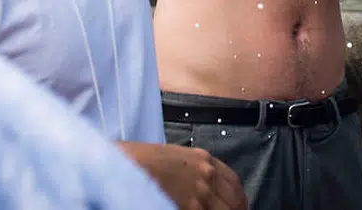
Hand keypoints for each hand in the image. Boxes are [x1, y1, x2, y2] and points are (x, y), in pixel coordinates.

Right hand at [119, 142, 243, 209]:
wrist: (122, 164)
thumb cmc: (137, 159)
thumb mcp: (170, 156)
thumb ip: (188, 168)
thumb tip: (193, 183)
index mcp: (202, 158)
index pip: (233, 181)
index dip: (238, 197)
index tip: (239, 206)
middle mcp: (207, 174)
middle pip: (234, 199)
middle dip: (237, 209)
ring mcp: (200, 193)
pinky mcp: (191, 207)